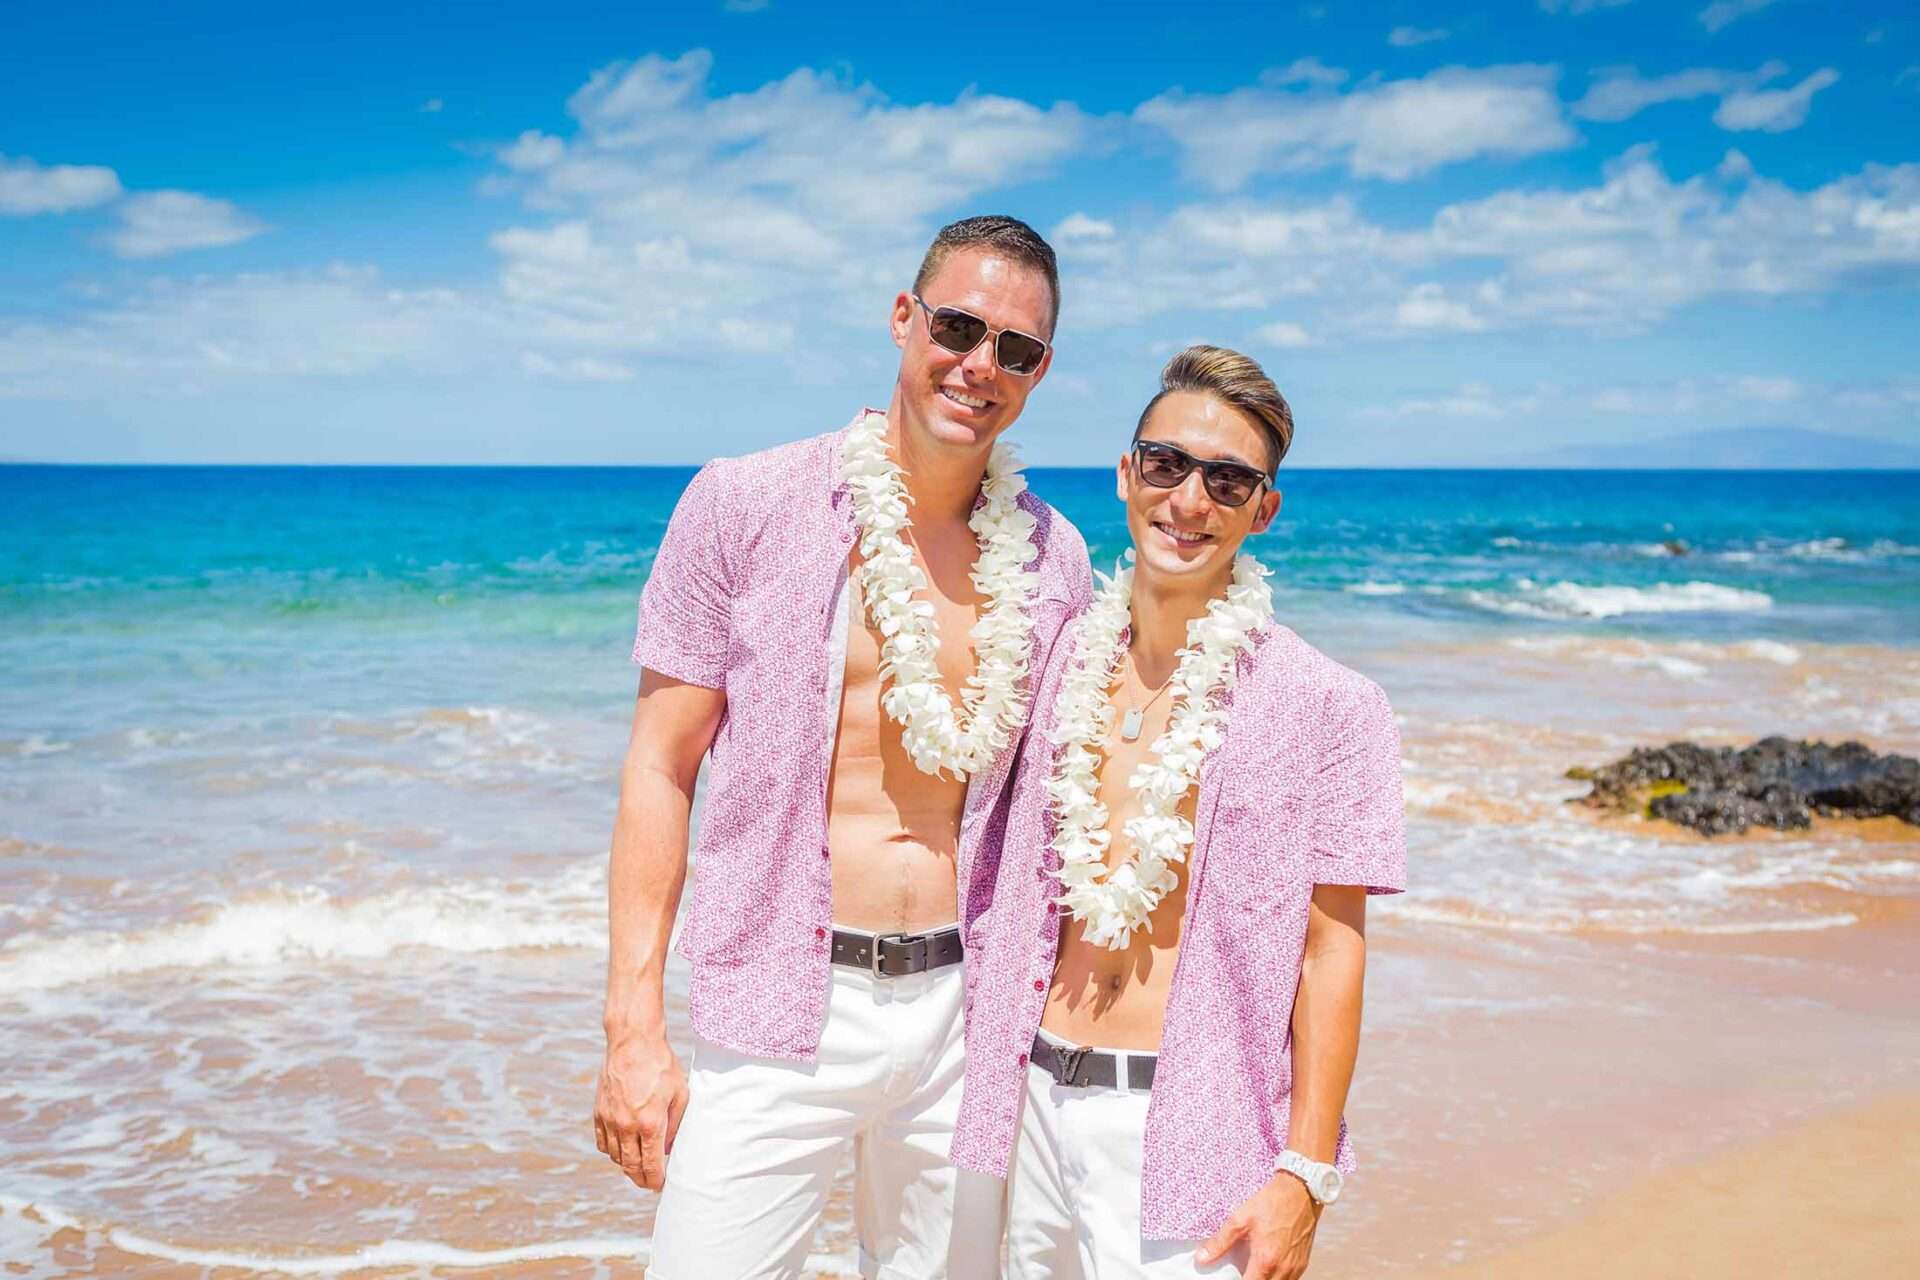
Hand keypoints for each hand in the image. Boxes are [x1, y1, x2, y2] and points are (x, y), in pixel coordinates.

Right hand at [592, 1032, 687, 1190]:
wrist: (633, 1041)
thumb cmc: (661, 1066)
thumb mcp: (680, 1095)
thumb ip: (675, 1126)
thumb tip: (668, 1149)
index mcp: (649, 1123)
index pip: (651, 1165)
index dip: (655, 1181)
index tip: (660, 1186)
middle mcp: (626, 1125)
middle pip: (630, 1167)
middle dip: (641, 1180)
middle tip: (649, 1183)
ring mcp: (609, 1119)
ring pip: (615, 1157)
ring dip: (627, 1166)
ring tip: (638, 1166)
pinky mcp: (598, 1111)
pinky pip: (602, 1142)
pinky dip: (612, 1151)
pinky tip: (622, 1149)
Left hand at [1195, 1171, 1321, 1278]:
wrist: (1300, 1190)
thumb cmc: (1271, 1202)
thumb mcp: (1240, 1219)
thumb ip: (1220, 1242)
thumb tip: (1202, 1258)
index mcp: (1266, 1260)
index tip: (1231, 1277)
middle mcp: (1283, 1269)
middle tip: (1241, 1272)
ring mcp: (1295, 1267)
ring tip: (1253, 1269)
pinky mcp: (1303, 1263)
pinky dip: (1277, 1278)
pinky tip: (1268, 1267)